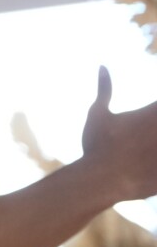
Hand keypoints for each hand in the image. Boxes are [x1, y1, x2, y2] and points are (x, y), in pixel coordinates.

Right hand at [79, 67, 156, 201]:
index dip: (154, 110)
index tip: (145, 118)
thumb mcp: (97, 113)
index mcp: (152, 113)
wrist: (100, 181)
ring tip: (144, 148)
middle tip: (143, 136)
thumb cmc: (96, 145)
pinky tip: (149, 163)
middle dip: (154, 129)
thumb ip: (104, 89)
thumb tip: (102, 66)